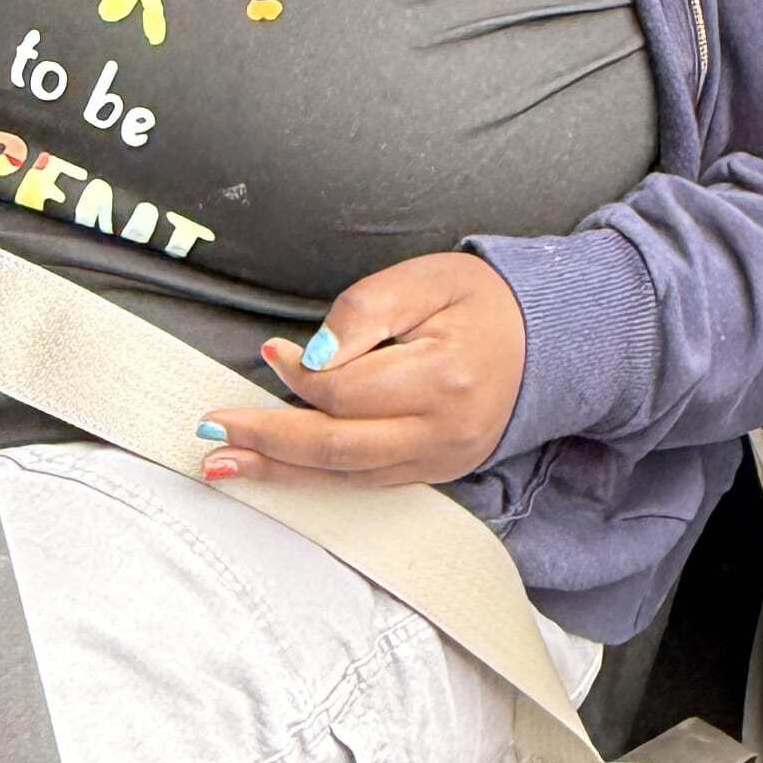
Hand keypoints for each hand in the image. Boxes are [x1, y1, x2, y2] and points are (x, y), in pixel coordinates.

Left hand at [198, 252, 526, 490]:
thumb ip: (363, 312)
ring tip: (223, 466)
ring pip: (344, 476)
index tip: (271, 351)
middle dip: (266, 440)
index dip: (298, 374)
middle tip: (213, 429)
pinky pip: (364, 483)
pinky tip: (277, 473)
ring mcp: (440, 459)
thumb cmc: (483, 302)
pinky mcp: (435, 472)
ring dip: (279, 473)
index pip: (346, 389)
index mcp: (441, 378)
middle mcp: (441, 431)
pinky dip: (314, 480)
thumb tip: (310, 356)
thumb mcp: (425, 279)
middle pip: (336, 447)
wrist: (549, 340)